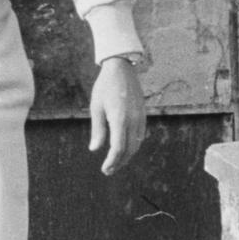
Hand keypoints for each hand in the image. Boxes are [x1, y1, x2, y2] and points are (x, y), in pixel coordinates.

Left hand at [89, 58, 146, 175]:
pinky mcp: (143, 114)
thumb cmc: (104, 87)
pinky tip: (125, 149)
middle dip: (119, 162)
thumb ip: (97, 130)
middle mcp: (133, 120)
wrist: (121, 69)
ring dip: (127, 156)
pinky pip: (140, 135)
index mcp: (120, 119)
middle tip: (108, 170)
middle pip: (129, 150)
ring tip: (116, 163)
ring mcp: (140, 117)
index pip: (118, 148)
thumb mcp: (96, 108)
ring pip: (137, 144)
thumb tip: (94, 149)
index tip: (105, 169)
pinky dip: (133, 145)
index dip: (112, 161)